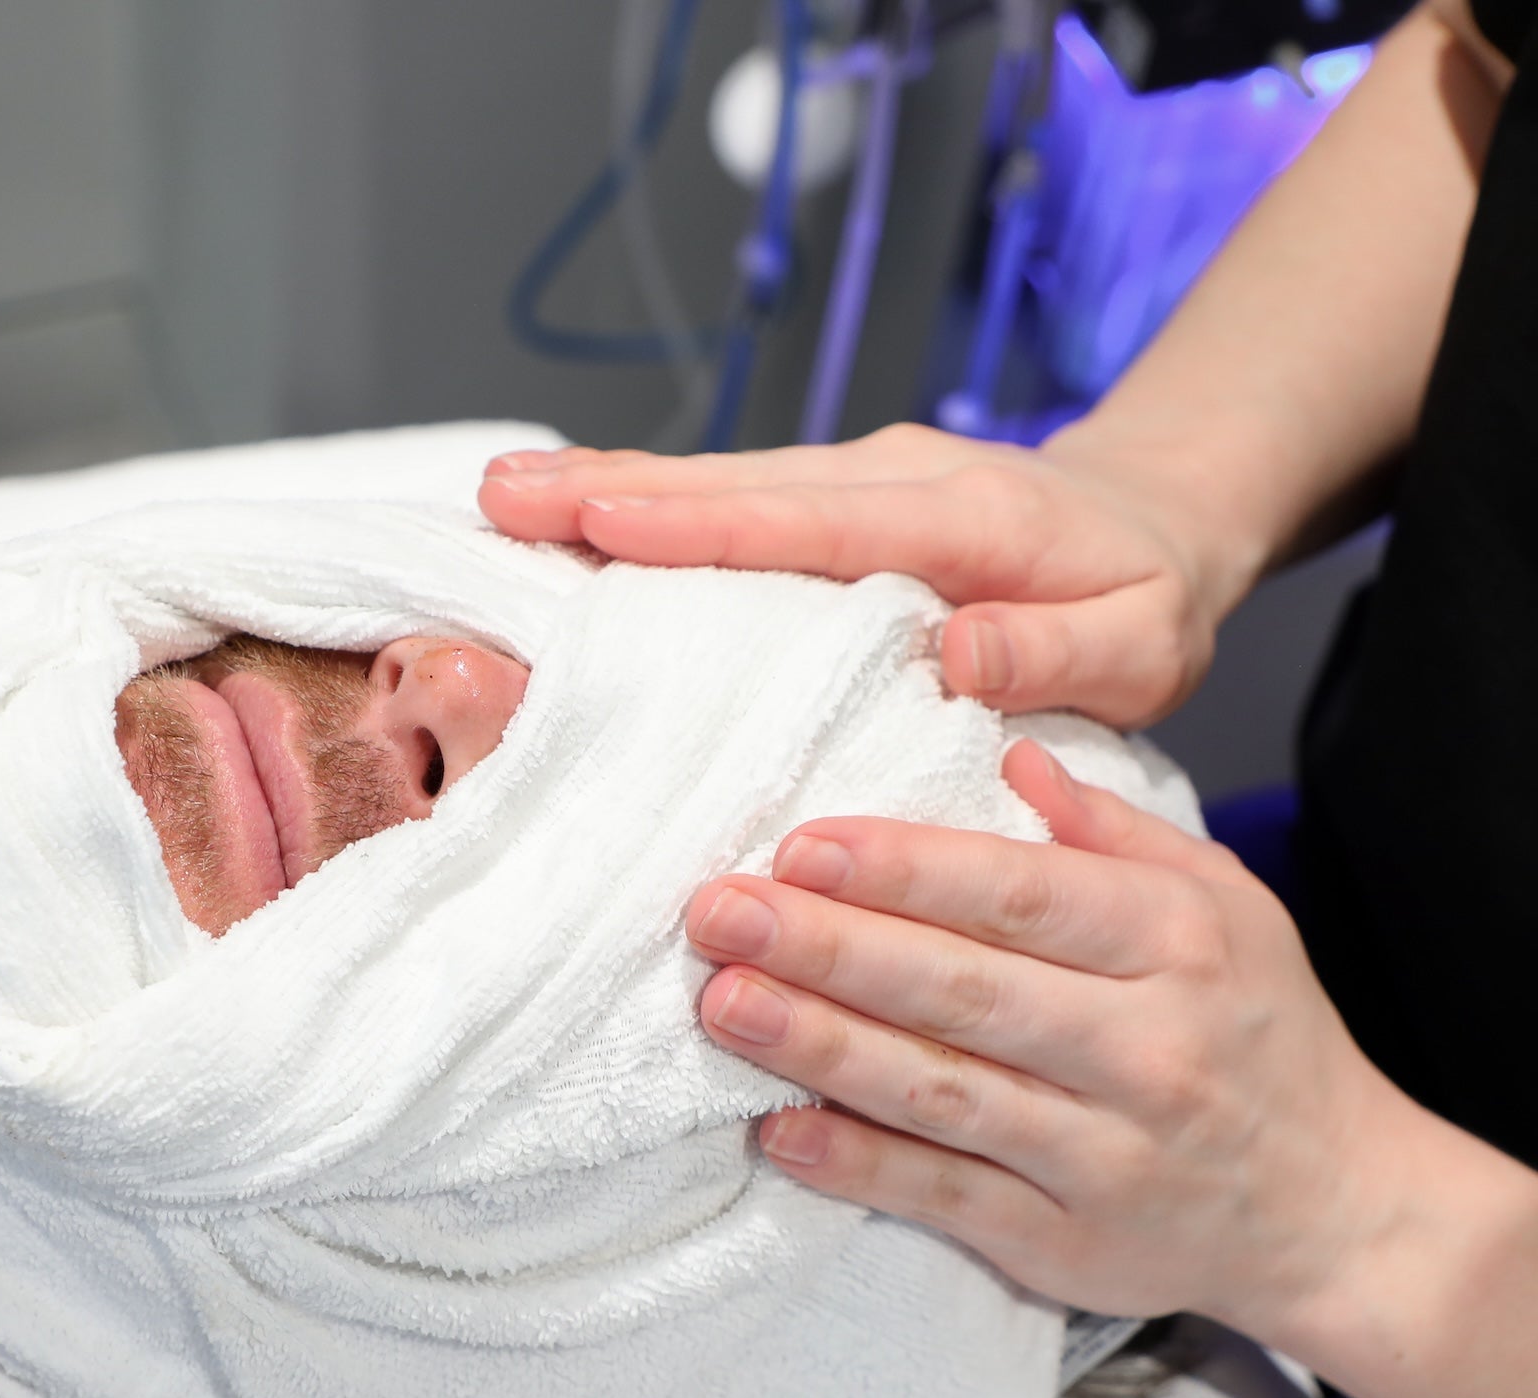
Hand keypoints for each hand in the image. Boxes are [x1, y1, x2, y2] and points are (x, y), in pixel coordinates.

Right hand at [479, 429, 1263, 728]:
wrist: (1159, 516)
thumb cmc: (1148, 597)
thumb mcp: (1146, 645)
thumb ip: (1064, 653)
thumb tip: (960, 656)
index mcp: (961, 518)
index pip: (814, 520)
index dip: (703, 526)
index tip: (601, 522)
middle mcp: (893, 480)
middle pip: (735, 486)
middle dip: (613, 491)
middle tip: (498, 499)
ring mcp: (857, 482)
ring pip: (720, 487)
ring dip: (611, 493)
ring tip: (504, 504)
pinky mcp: (836, 500)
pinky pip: (734, 506)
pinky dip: (653, 510)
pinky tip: (581, 524)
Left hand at [681, 740, 1413, 1341]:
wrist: (1338, 1210)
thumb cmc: (1261, 1034)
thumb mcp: (1228, 905)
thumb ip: (1114, 832)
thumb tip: (1010, 752)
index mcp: (1180, 944)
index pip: (1024, 896)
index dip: (905, 871)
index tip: (801, 846)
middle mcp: (1145, 1048)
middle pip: (963, 990)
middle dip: (828, 948)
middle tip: (719, 913)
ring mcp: (1105, 1154)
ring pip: (940, 1092)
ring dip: (819, 1047)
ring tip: (723, 1004)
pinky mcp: (1066, 1241)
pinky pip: (945, 1197)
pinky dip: (857, 1165)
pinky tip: (776, 1130)